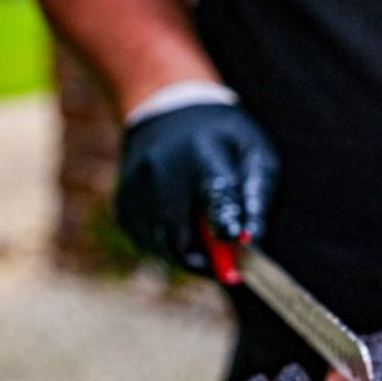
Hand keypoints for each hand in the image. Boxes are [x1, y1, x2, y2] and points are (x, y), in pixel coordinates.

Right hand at [114, 103, 278, 271]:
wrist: (166, 110)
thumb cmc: (223, 140)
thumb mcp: (254, 153)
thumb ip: (258, 198)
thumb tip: (251, 241)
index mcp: (205, 154)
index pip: (216, 194)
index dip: (226, 222)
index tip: (235, 243)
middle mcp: (162, 169)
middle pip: (182, 234)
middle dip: (207, 260)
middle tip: (228, 270)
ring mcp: (136, 187)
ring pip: (163, 246)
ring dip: (188, 254)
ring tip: (204, 236)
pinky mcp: (123, 203)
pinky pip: (148, 243)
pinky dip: (168, 246)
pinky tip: (180, 225)